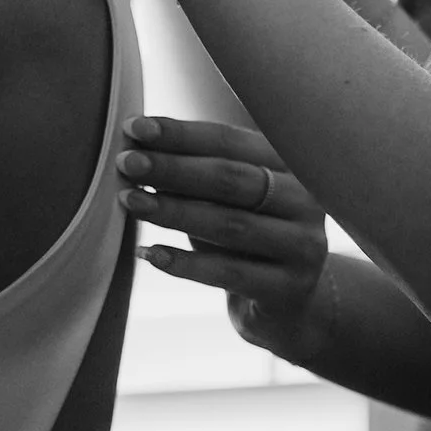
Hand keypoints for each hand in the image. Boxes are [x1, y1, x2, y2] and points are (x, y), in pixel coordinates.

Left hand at [118, 113, 331, 357]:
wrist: (286, 303)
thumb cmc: (244, 235)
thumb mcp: (225, 199)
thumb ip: (193, 171)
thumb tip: (135, 143)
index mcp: (289, 164)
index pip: (231, 141)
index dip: (181, 134)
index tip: (134, 127)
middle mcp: (304, 200)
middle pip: (232, 179)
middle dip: (174, 168)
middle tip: (126, 162)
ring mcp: (303, 245)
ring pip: (230, 224)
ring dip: (174, 211)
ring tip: (130, 201)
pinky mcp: (290, 288)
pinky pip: (229, 273)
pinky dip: (185, 263)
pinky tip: (149, 253)